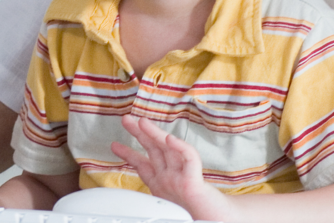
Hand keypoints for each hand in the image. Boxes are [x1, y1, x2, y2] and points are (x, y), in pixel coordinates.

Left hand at [111, 115, 231, 221]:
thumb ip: (155, 197)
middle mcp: (172, 177)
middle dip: (140, 134)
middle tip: (126, 120)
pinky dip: (179, 148)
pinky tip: (170, 139)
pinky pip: (188, 160)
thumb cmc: (198, 214)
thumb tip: (134, 198)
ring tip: (142, 121)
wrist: (218, 222)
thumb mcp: (167, 205)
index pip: (143, 165)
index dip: (129, 153)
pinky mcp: (194, 181)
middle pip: (154, 150)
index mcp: (164, 184)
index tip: (115, 145)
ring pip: (168, 150)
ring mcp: (182, 177)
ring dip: (155, 134)